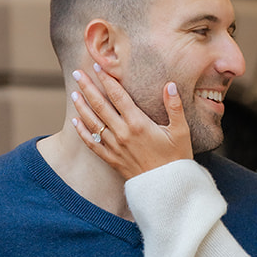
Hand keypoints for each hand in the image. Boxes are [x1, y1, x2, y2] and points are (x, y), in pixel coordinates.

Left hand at [71, 66, 192, 178]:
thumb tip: (170, 85)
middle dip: (88, 88)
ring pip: (93, 123)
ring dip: (82, 107)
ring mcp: (115, 147)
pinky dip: (83, 132)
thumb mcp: (181, 132)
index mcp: (139, 124)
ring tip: (74, 93)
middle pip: (100, 106)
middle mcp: (123, 134)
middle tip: (77, 74)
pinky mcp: (112, 160)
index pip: (118, 96)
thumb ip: (174, 107)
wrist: (168, 189)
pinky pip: (93, 144)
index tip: (98, 67)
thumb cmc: (177, 159)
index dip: (107, 80)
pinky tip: (76, 122)